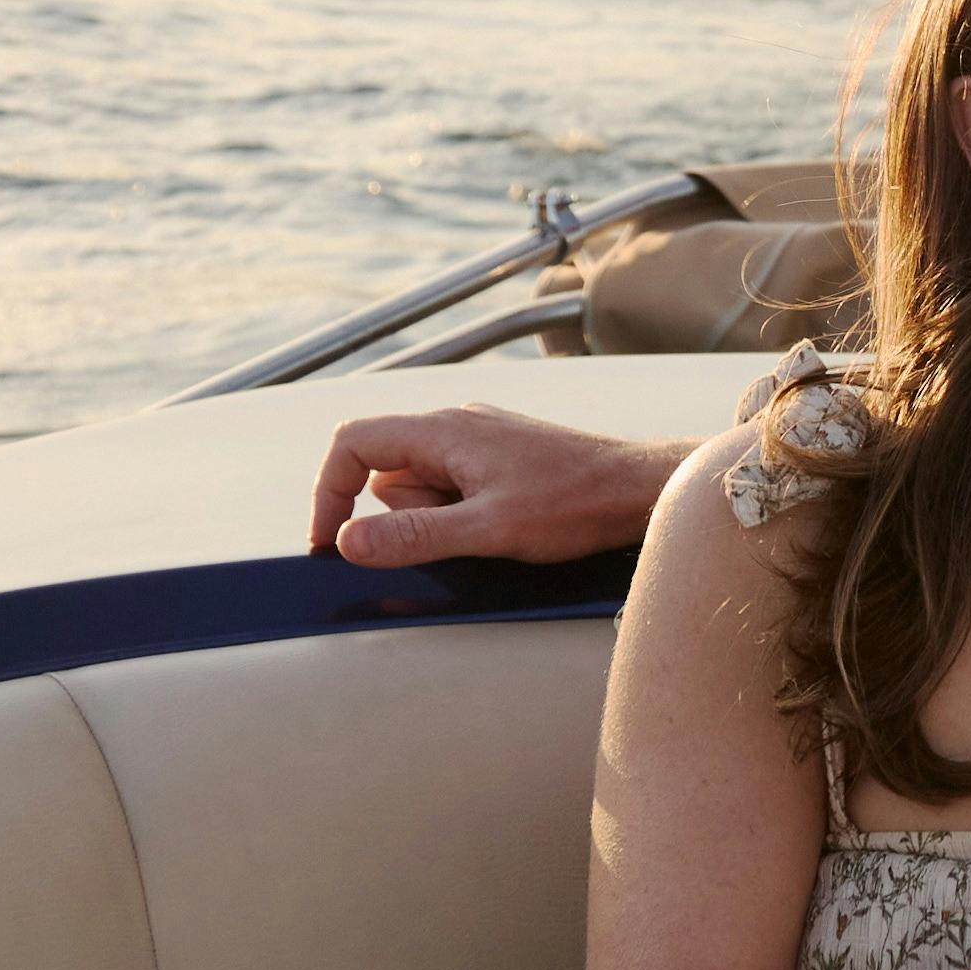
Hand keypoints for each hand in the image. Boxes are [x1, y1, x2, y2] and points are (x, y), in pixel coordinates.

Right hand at [306, 406, 679, 566]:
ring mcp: (479, 442)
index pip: (353, 444)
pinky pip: (455, 490)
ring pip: (422, 486)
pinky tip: (510, 525)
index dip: (330, 492)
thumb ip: (415, 536)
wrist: (640, 489)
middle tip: (460, 536)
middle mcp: (455, 427)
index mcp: (443, 431)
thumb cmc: (576, 503)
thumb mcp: (489, 529)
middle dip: (405, 517)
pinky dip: (465, 516)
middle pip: (387, 471)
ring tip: (497, 529)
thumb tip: (350, 541)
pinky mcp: (500, 461)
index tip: (332, 543)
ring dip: (439, 519)